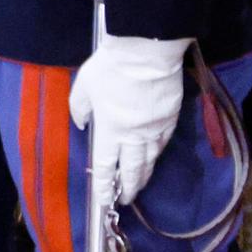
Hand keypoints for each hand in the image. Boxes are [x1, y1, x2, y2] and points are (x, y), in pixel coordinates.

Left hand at [69, 34, 191, 206]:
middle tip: (125, 199)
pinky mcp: (171, 118)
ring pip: (151, 159)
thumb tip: (82, 124)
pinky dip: (156, 154)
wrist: (147, 51)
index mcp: (110, 129)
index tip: (104, 200)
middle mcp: (134, 135)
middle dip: (128, 187)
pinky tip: (153, 158)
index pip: (106, 165)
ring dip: (144, 174)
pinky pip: (163, 143)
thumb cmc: (110, 68)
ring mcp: (156, 128)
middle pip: (133, 169)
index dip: (104, 185)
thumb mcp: (84, 86)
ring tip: (139, 184)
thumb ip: (79, 108)